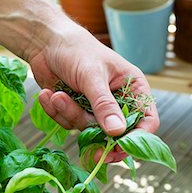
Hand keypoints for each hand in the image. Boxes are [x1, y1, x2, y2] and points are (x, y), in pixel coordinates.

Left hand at [28, 21, 158, 161]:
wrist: (45, 43)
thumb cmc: (76, 50)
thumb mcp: (92, 76)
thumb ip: (104, 105)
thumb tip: (117, 132)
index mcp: (132, 88)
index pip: (146, 120)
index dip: (136, 138)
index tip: (118, 149)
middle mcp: (117, 101)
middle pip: (116, 133)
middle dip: (95, 133)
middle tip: (86, 141)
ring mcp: (95, 108)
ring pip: (88, 129)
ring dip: (69, 114)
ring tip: (57, 95)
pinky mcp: (76, 111)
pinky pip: (69, 124)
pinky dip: (57, 112)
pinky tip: (48, 95)